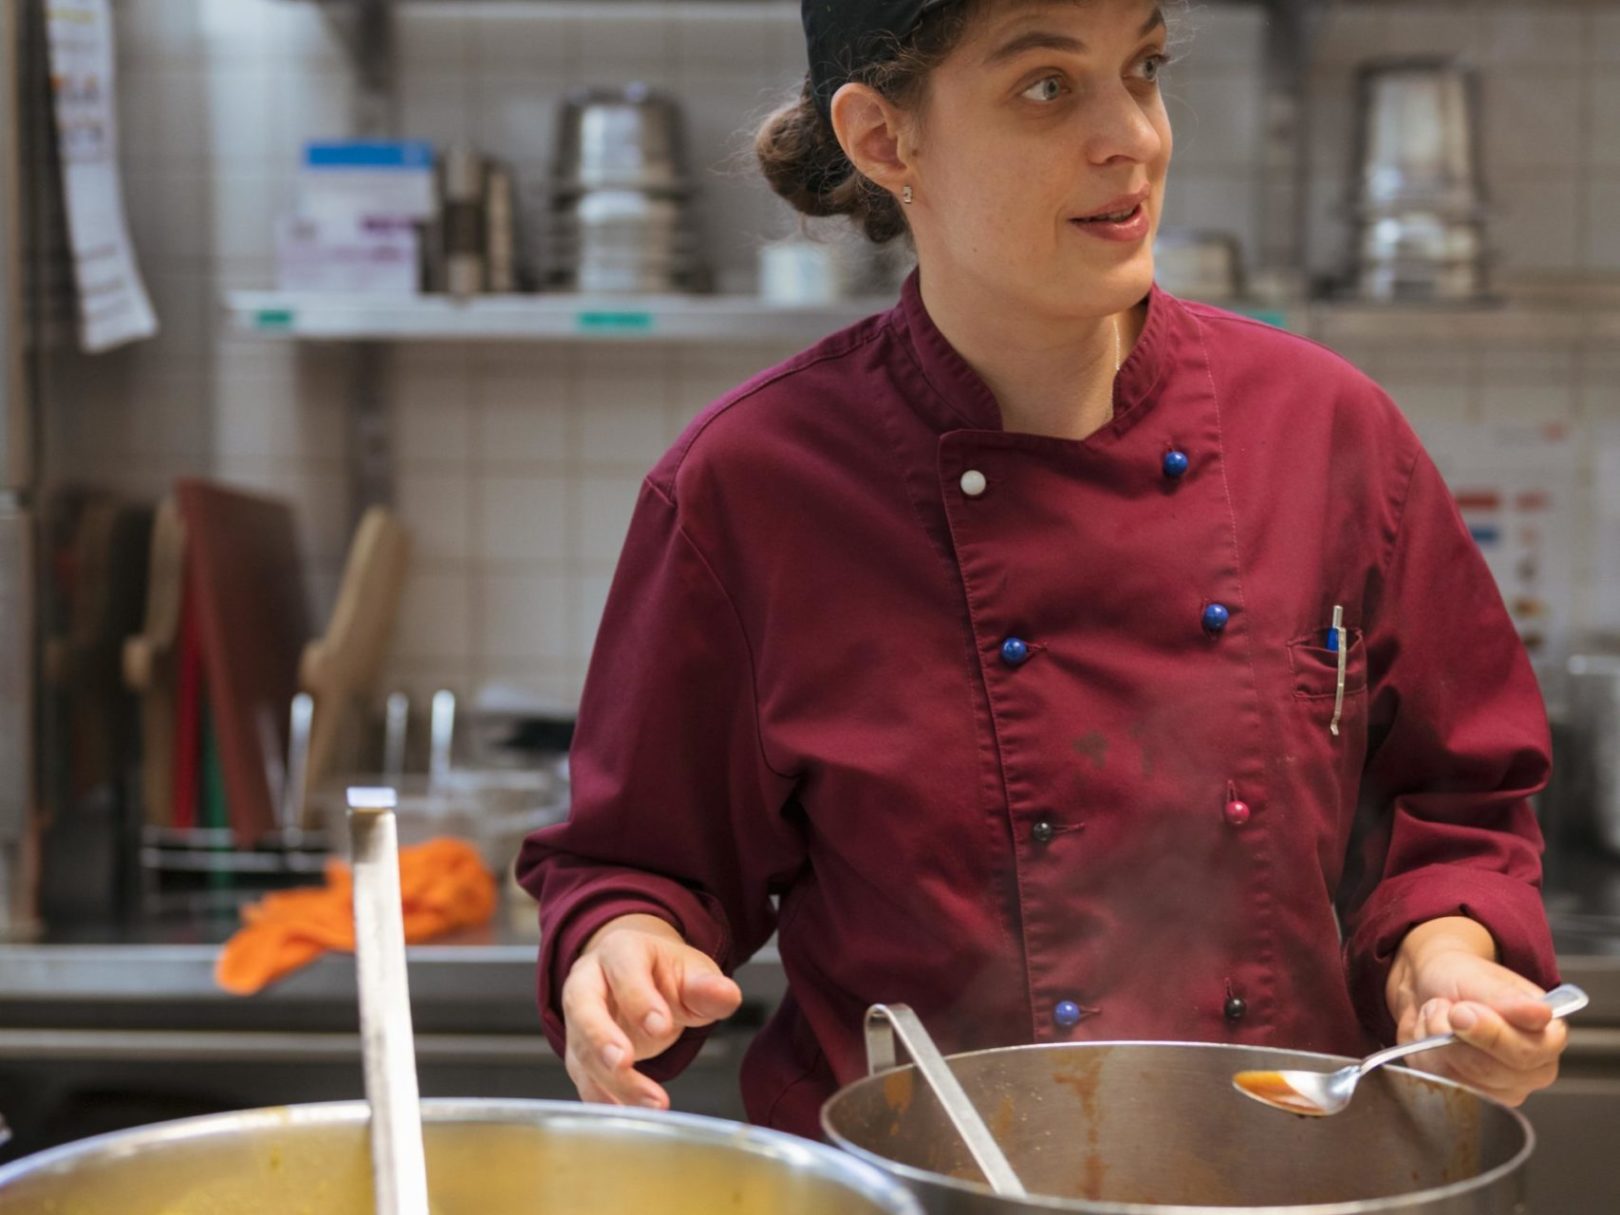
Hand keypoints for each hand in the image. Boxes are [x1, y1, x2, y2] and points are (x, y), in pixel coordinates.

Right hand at [560, 914, 741, 1108]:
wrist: (643, 979)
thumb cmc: (665, 973)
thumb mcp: (692, 972)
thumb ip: (708, 987)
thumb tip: (727, 995)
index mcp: (620, 952)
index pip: (623, 969)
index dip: (638, 998)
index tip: (660, 1026)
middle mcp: (589, 981)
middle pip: (582, 1006)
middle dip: (600, 1036)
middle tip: (623, 1063)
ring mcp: (579, 1019)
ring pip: (582, 1049)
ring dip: (613, 1080)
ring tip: (650, 1103)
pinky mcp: (579, 1052)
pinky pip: (583, 1077)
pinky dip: (602, 1098)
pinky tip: (625, 1111)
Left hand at [1385, 916, 1566, 1105]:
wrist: (1427, 987)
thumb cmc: (1463, 981)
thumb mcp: (1482, 979)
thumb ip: (1508, 999)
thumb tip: (1542, 1013)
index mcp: (1548, 1036)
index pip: (1528, 1052)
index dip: (1490, 1033)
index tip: (1461, 1010)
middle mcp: (1533, 1069)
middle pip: (1489, 1070)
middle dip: (1455, 1033)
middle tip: (1448, 1007)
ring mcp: (1503, 1087)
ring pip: (1460, 1077)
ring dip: (1437, 1039)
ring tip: (1441, 1014)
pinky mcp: (1472, 1095)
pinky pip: (1440, 1080)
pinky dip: (1426, 1052)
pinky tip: (1432, 1034)